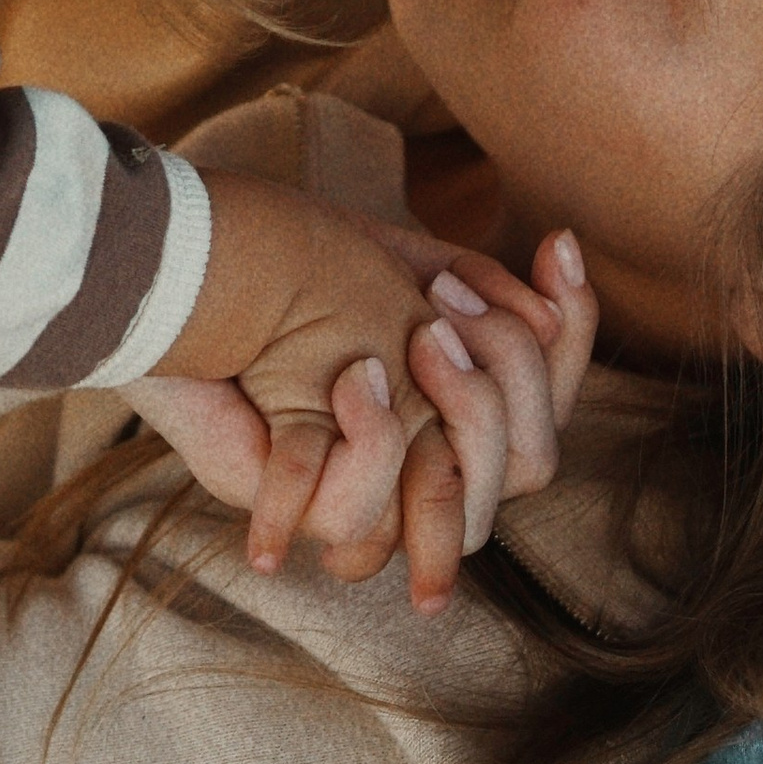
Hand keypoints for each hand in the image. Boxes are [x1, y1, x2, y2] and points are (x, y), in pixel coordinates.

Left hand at [140, 205, 595, 609]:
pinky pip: (355, 517)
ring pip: (463, 512)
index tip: (557, 246)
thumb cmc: (289, 267)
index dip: (574, 334)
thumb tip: (555, 281)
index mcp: (456, 406)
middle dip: (506, 378)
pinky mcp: (300, 504)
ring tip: (404, 337)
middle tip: (440, 308)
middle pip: (531, 462)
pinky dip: (362, 443)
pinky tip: (347, 379)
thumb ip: (477, 279)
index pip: (552, 398)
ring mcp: (370, 493)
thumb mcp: (398, 262)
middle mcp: (426, 462)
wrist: (189, 283)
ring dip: (452, 415)